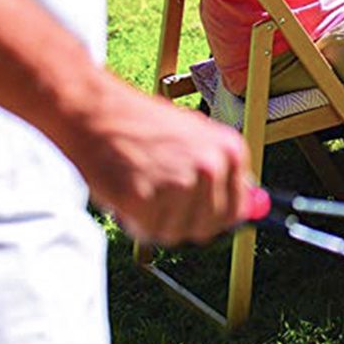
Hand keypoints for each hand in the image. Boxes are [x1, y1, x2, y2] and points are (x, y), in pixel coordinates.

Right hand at [74, 77, 252, 244]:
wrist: (94, 110)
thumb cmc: (142, 125)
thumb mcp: (195, 137)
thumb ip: (221, 173)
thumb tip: (249, 210)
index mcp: (230, 150)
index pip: (236, 211)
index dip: (212, 219)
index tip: (193, 214)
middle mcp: (210, 166)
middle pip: (207, 227)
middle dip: (182, 222)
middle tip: (159, 200)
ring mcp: (178, 182)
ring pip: (176, 233)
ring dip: (156, 221)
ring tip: (141, 187)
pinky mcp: (143, 197)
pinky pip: (146, 230)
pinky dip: (134, 220)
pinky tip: (126, 191)